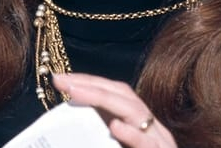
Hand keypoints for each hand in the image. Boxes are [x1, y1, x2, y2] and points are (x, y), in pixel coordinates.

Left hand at [53, 73, 176, 147]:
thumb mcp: (117, 145)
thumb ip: (101, 134)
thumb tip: (69, 122)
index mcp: (139, 123)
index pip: (114, 92)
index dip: (88, 82)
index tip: (60, 79)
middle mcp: (152, 127)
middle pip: (122, 95)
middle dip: (90, 84)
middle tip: (60, 81)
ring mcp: (159, 142)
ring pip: (135, 112)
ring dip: (104, 99)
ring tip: (76, 93)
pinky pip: (149, 144)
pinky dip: (134, 135)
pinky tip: (116, 128)